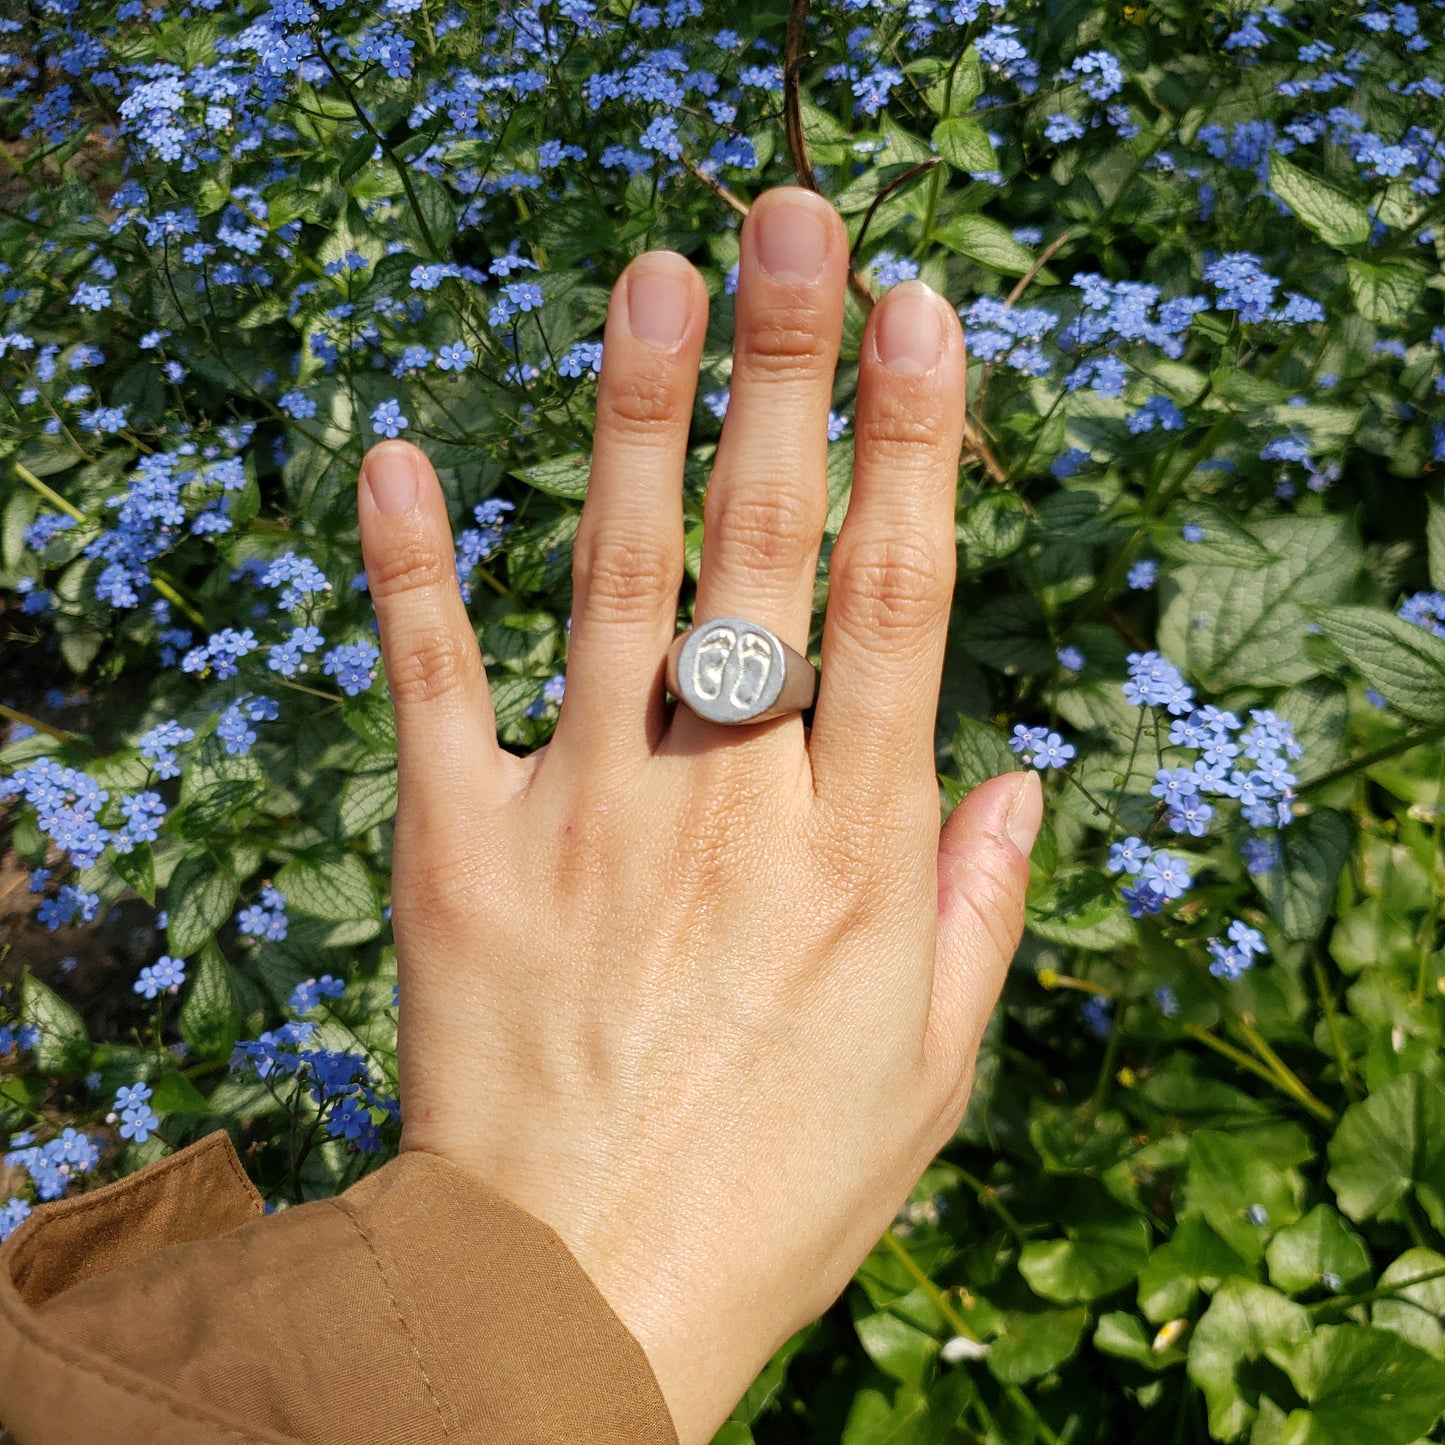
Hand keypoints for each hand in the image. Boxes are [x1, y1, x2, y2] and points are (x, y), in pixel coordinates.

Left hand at [355, 185, 1040, 1443]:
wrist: (570, 1303)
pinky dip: (411, 570)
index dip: (914, 448)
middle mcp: (725, 810)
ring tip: (654, 278)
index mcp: (852, 856)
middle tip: (795, 221)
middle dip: (789, 375)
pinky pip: (432, 689)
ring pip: (618, 586)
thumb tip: (1021, 774)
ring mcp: (583, 820)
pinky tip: (397, 454)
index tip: (923, 314)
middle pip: (768, 555)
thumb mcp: (928, 1075)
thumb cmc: (771, 1192)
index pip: (896, 606)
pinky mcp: (458, 857)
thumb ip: (975, 912)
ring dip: (637, 422)